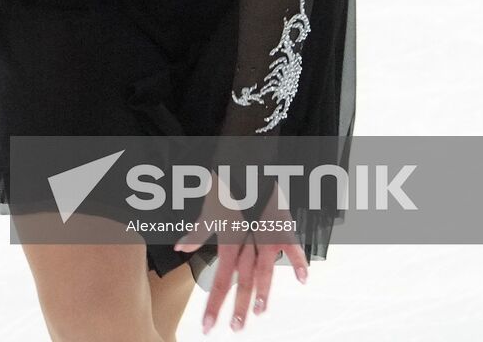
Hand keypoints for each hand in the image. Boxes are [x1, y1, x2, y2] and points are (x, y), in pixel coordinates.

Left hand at [172, 177, 307, 332]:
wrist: (244, 158)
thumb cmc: (225, 183)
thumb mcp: (209, 208)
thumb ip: (197, 232)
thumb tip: (179, 248)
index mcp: (229, 238)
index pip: (220, 278)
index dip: (214, 303)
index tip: (209, 325)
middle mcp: (248, 240)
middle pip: (243, 279)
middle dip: (238, 306)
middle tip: (234, 329)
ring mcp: (267, 233)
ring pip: (265, 267)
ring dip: (263, 291)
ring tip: (260, 313)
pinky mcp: (283, 224)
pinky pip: (292, 245)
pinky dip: (298, 260)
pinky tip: (303, 279)